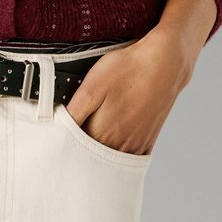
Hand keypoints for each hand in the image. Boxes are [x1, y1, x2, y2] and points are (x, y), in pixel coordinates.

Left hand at [63, 24, 197, 155]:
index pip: (75, 151)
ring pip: (111, 158)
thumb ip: (73, 112)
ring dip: (99, 154)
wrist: (165, 63)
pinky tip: (113, 141)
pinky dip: (118, 153)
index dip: (64, 144)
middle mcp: (120, 144)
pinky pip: (130, 155)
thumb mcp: (91, 86)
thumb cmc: (127, 69)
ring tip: (91, 137)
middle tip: (69, 140)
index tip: (56, 139)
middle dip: (79, 152)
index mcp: (101, 133)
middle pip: (92, 158)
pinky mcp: (148, 138)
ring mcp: (136, 143)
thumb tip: (58, 128)